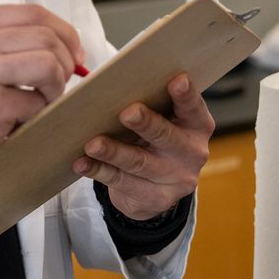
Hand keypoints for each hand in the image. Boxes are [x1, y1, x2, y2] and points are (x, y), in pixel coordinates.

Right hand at [0, 4, 83, 183]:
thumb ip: (6, 40)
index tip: (74, 53)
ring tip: (40, 101)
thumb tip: (66, 42)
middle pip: (46, 37)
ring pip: (49, 65)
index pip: (34, 13)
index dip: (64, 32)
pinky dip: (38, 113)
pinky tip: (20, 119)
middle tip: (58, 83)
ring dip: (55, 87)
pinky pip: (38, 102)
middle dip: (65, 62)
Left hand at [72, 73, 213, 220]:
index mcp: (196, 125)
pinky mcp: (155, 199)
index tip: (177, 79)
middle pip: (166, 136)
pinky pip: (122, 182)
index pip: (192, 107)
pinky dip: (99, 170)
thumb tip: (114, 86)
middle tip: (127, 112)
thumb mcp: (162, 119)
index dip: (186, 94)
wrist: (157, 186)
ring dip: (114, 152)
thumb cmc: (154, 136)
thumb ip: (151, 102)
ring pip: (139, 162)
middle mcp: (191, 152)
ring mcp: (175, 179)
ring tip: (92, 144)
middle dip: (146, 123)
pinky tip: (82, 163)